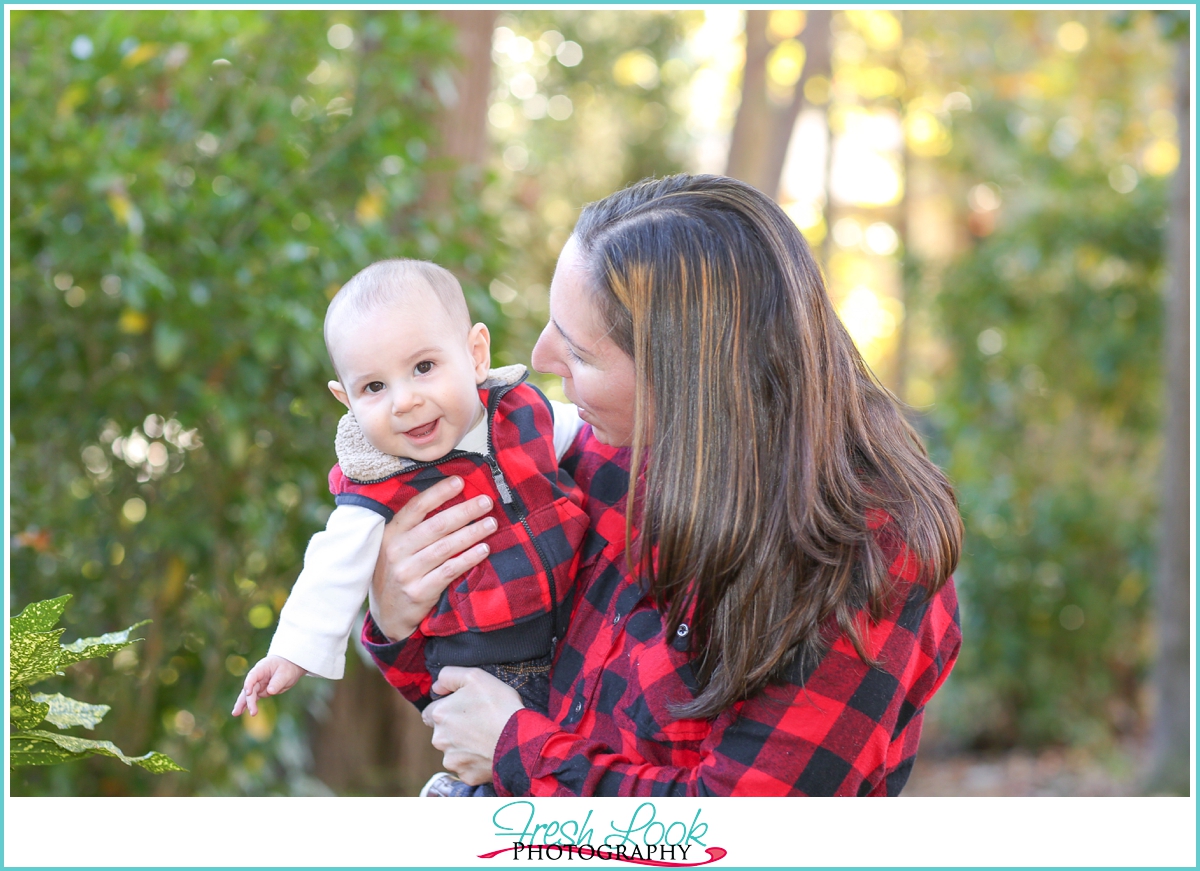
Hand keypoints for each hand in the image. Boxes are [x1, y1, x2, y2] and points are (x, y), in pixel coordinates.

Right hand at [232, 655, 305, 716]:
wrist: (289, 666)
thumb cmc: (287, 667)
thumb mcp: (285, 673)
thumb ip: (277, 682)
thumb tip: (270, 691)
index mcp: (261, 668)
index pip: (252, 676)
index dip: (249, 683)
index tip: (248, 692)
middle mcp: (257, 677)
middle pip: (250, 688)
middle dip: (249, 700)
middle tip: (252, 711)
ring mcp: (258, 684)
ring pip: (248, 695)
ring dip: (243, 704)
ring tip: (235, 713)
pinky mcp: (261, 691)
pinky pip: (253, 698)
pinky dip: (248, 705)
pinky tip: (239, 712)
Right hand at [369, 476, 496, 642]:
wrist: (387, 614)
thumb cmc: (398, 572)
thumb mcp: (396, 547)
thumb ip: (415, 527)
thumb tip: (451, 500)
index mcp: (391, 534)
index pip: (416, 507)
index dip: (439, 492)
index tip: (460, 481)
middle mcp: (396, 551)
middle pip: (436, 525)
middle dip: (464, 511)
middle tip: (486, 502)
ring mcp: (407, 572)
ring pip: (445, 547)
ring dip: (472, 533)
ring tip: (491, 524)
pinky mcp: (419, 592)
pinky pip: (449, 571)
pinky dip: (468, 559)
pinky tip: (484, 550)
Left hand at [422, 667, 523, 785]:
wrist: (519, 740)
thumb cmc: (499, 706)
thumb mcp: (475, 676)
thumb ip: (449, 676)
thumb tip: (436, 687)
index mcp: (439, 714)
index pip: (431, 711)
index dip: (448, 708)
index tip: (465, 708)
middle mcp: (439, 739)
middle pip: (442, 732)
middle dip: (455, 728)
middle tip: (479, 722)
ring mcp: (452, 760)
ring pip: (453, 751)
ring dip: (464, 746)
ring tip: (486, 737)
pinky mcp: (465, 776)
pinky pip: (467, 767)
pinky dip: (475, 761)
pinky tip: (489, 752)